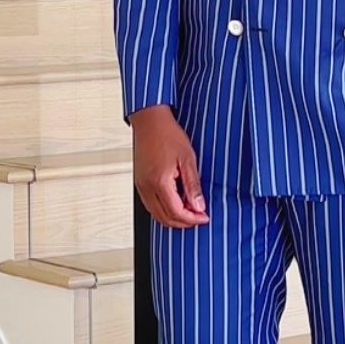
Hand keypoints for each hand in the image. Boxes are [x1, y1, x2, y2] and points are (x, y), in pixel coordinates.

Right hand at [130, 105, 210, 228]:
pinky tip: (176, 204)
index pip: (177, 213)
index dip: (193, 219)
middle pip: (165, 218)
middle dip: (184, 222)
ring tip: (189, 212)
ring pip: (156, 215)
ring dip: (173, 218)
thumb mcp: (188, 159)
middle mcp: (147, 187)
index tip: (204, 217)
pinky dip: (163, 210)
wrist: (150, 121)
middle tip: (198, 217)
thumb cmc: (167, 134)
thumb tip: (199, 206)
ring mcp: (141, 186)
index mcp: (160, 182)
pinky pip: (150, 205)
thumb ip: (193, 186)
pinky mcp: (139, 183)